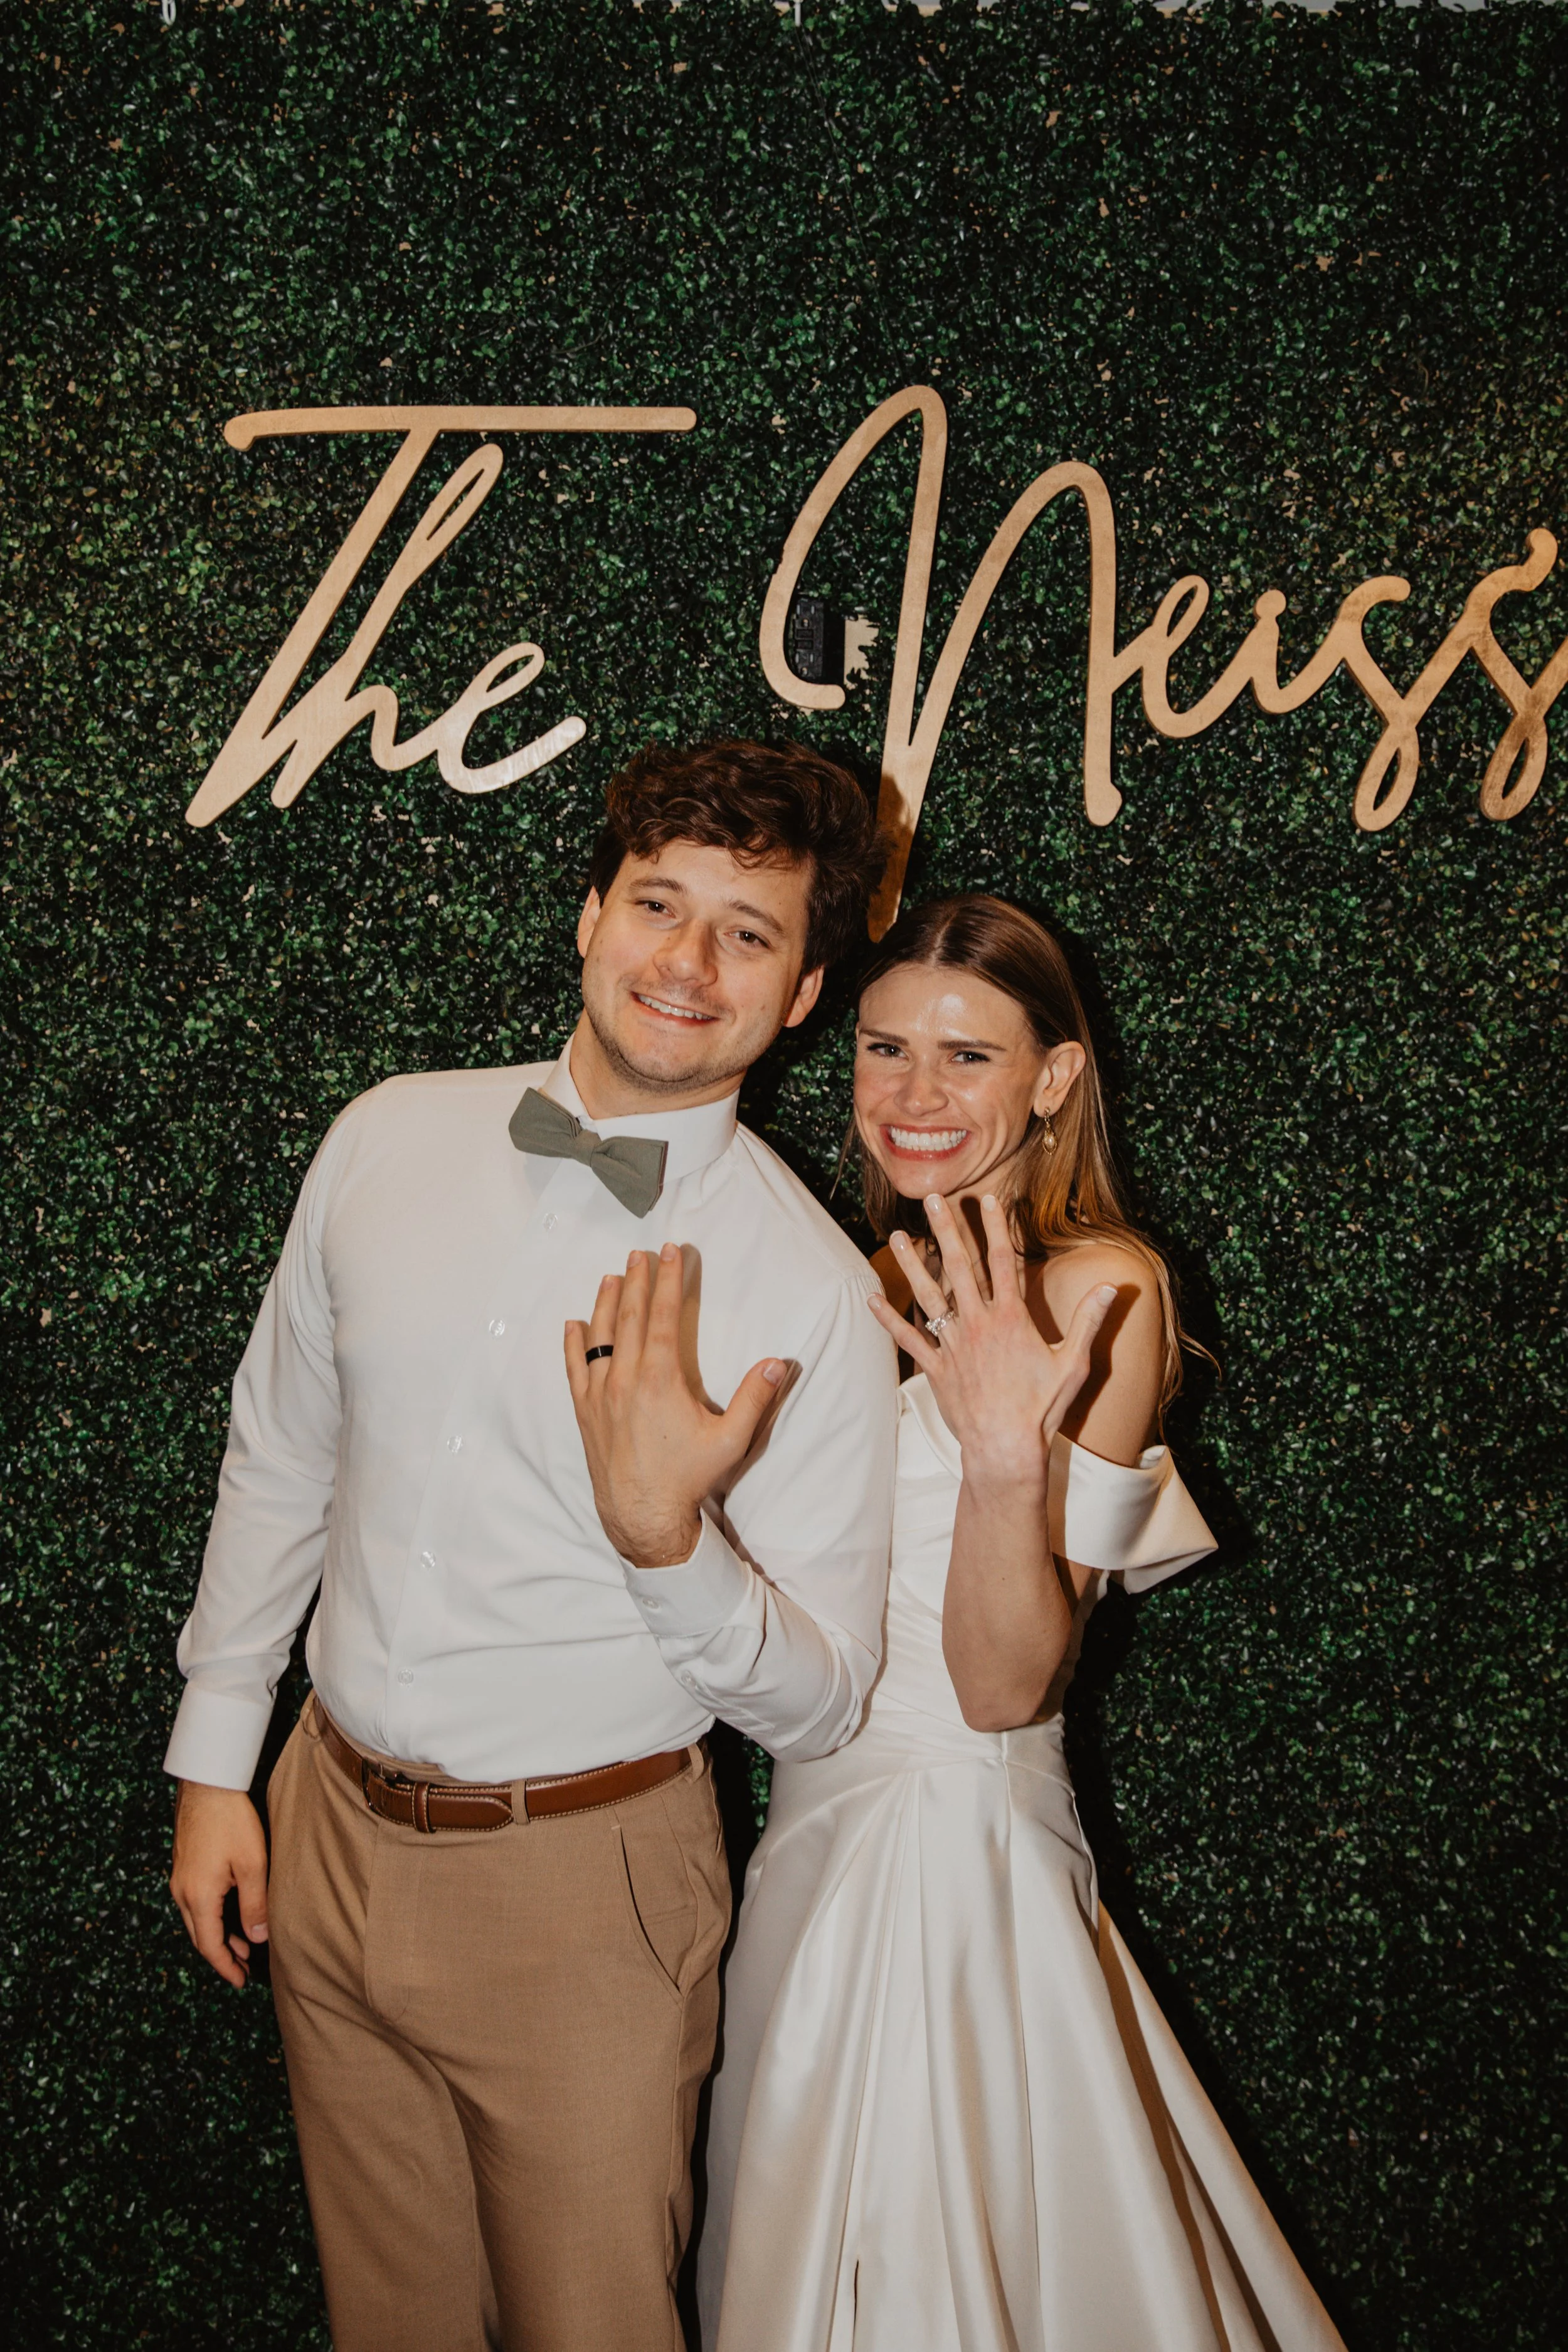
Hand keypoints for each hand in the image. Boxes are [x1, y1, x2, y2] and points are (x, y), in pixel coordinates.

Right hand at [169, 1781, 269, 1988]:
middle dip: (221, 1956)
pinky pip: (194, 1901)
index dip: (226, 1967)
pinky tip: (227, 1913)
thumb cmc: (232, 1821)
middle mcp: (182, 1891)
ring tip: (240, 1947)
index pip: (210, 1946)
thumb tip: (257, 1938)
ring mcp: (179, 1878)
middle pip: (200, 1936)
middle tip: (242, 1969)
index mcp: (198, 1896)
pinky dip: (210, 1916)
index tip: (241, 1981)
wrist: (207, 1783)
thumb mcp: (252, 1865)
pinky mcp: (183, 1864)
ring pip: (196, 1919)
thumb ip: (255, 1904)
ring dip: (216, 1935)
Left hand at [565, 1242, 786, 1567]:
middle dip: (637, 1281)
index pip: (663, 1316)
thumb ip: (755, 1399)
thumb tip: (777, 1363)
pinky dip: (574, 1343)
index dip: (668, 1281)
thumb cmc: (687, 1479)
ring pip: (600, 1337)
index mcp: (659, 1380)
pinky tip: (574, 1324)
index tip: (671, 1253)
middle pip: (630, 1318)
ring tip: (613, 1277)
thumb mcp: (730, 1441)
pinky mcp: (585, 1413)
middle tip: (641, 1253)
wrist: (642, 1517)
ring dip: (607, 1303)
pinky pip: (575, 1368)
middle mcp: (624, 1380)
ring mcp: (600, 1396)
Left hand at [867, 1192, 1116, 1490]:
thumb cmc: (1043, 1408)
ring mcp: (953, 1345)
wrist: (1006, 1448)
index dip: (996, 1227)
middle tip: (932, 1199)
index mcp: (1011, 1318)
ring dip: (913, 1264)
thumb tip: (1110, 1287)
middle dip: (946, 1229)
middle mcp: (977, 1324)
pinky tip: (873, 1299)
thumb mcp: (1074, 1363)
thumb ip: (1088, 1321)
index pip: (1003, 1261)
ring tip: (898, 1236)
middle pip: (959, 1267)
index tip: (988, 1199)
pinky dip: (890, 1319)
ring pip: (928, 1295)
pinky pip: (909, 1339)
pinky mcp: (936, 1368)